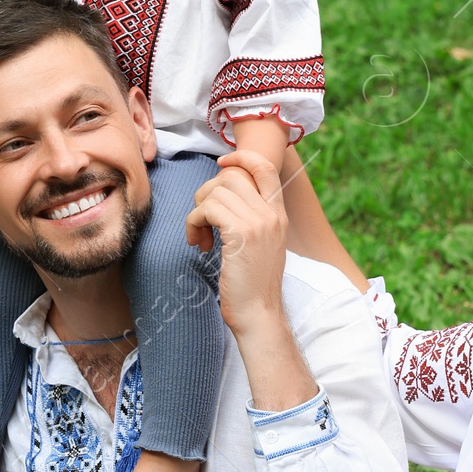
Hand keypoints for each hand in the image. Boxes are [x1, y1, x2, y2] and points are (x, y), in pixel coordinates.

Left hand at [186, 149, 287, 328]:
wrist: (259, 314)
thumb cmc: (252, 285)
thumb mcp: (261, 245)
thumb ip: (251, 219)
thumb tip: (223, 197)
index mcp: (279, 214)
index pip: (265, 167)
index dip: (241, 157)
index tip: (221, 164)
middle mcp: (272, 214)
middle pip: (231, 177)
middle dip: (206, 193)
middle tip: (202, 220)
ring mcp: (259, 223)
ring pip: (215, 192)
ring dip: (197, 213)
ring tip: (199, 237)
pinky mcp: (241, 235)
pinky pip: (207, 210)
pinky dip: (194, 223)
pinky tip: (198, 244)